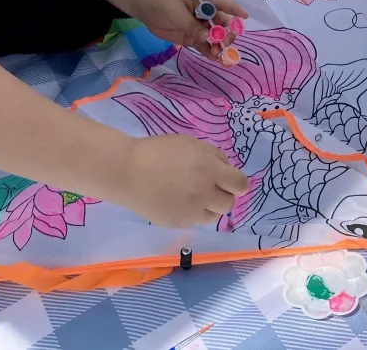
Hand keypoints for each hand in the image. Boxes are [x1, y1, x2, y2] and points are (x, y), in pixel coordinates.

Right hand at [115, 134, 249, 227]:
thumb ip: (213, 155)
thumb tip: (227, 169)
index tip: (228, 178)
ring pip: (214, 216)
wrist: (126, 171)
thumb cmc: (158, 151)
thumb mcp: (190, 143)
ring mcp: (191, 212)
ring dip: (209, 206)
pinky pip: (195, 222)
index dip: (237, 182)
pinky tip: (179, 201)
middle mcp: (204, 194)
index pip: (240, 184)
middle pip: (229, 203)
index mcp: (208, 170)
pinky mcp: (178, 224)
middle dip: (223, 194)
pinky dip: (193, 213)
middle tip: (208, 185)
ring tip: (193, 195)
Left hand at [135, 0, 248, 59]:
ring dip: (218, 45)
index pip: (222, 4)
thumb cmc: (163, 4)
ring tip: (217, 54)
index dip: (235, 10)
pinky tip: (213, 58)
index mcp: (204, 2)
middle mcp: (205, 15)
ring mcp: (199, 27)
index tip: (244, 17)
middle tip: (223, 42)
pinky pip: (204, 46)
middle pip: (222, 24)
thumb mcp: (177, 13)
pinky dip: (210, 52)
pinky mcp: (192, 38)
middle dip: (226, 34)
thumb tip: (206, 37)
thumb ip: (192, 25)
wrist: (147, 11)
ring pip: (214, 37)